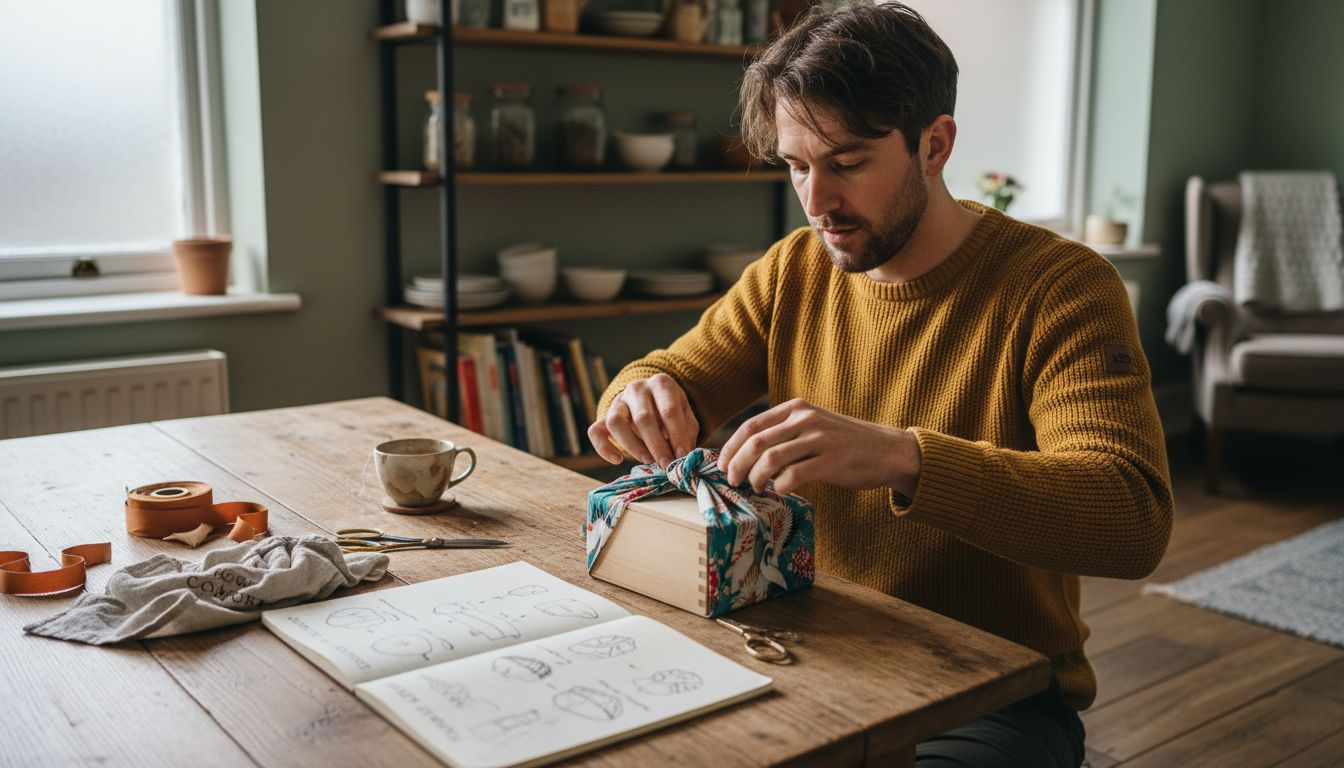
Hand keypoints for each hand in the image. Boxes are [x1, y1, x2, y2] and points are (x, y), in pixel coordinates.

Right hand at [587, 373, 699, 467]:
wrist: (651, 399)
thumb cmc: (670, 410)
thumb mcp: (685, 416)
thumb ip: (685, 433)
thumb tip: (682, 455)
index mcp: (661, 383)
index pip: (669, 410)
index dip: (677, 436)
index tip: (682, 456)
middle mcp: (637, 388)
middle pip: (643, 418)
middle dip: (656, 445)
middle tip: (666, 464)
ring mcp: (618, 401)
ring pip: (616, 423)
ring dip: (633, 446)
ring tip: (648, 460)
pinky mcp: (604, 415)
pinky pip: (595, 431)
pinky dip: (603, 448)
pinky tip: (617, 460)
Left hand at [718, 398, 921, 496]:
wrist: (886, 450)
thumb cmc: (844, 443)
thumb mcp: (812, 425)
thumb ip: (784, 433)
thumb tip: (745, 456)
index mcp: (796, 408)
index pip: (751, 426)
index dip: (731, 447)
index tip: (722, 465)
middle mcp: (805, 419)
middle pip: (756, 442)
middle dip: (737, 465)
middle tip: (732, 481)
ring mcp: (819, 439)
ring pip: (770, 459)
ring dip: (755, 478)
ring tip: (755, 488)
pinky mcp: (831, 461)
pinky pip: (793, 476)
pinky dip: (780, 487)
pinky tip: (780, 491)